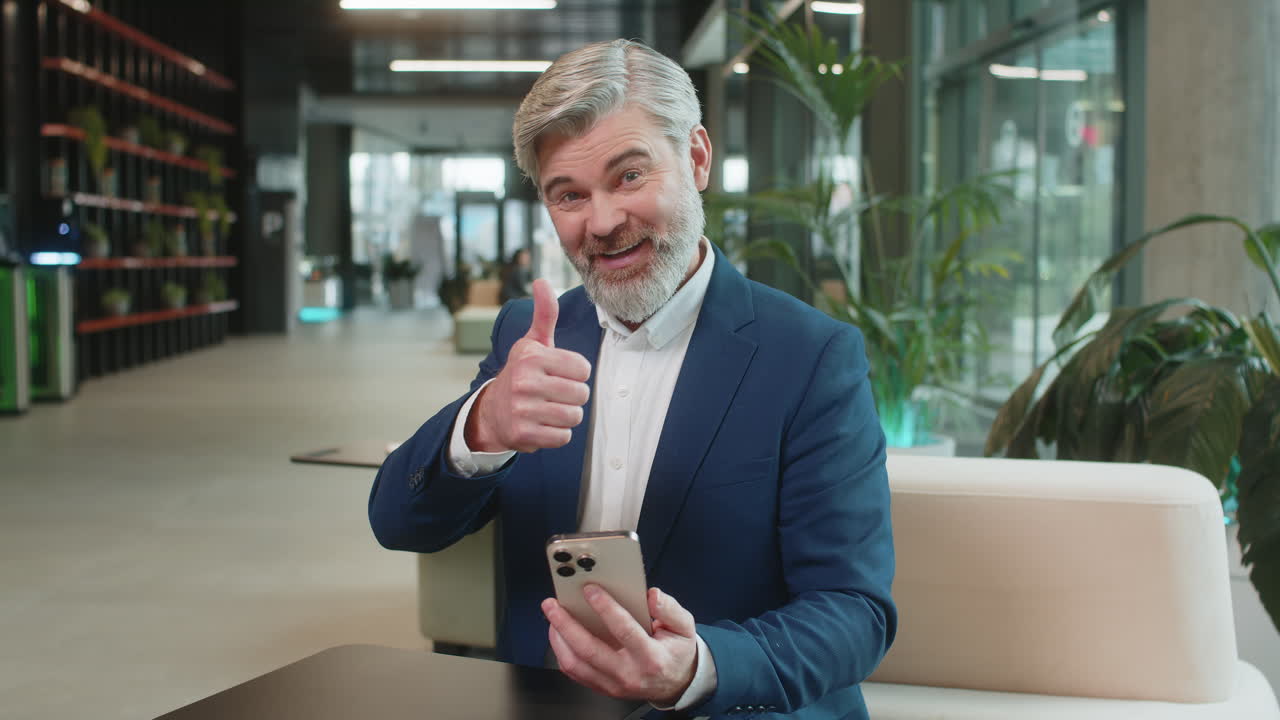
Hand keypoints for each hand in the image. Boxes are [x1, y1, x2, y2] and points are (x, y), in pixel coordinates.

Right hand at [467, 278, 591, 452]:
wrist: (492, 411)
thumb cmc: (522, 373)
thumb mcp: (532, 342)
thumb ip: (545, 314)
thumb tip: (542, 281)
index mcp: (532, 357)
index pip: (583, 369)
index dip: (576, 373)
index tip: (559, 373)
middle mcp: (524, 382)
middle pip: (581, 394)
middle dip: (573, 396)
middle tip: (553, 394)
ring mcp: (522, 410)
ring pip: (573, 416)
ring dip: (566, 415)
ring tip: (548, 409)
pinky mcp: (523, 434)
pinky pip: (563, 437)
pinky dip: (557, 434)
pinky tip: (542, 424)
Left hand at [543, 586, 697, 705]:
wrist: (677, 683)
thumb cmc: (676, 652)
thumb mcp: (684, 627)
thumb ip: (670, 609)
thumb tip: (651, 595)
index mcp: (651, 657)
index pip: (624, 631)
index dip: (605, 608)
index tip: (590, 590)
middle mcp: (629, 673)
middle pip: (589, 649)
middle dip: (566, 624)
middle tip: (553, 604)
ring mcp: (613, 684)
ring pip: (575, 664)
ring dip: (558, 638)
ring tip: (552, 616)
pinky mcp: (603, 687)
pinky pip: (575, 672)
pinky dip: (562, 652)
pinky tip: (559, 633)